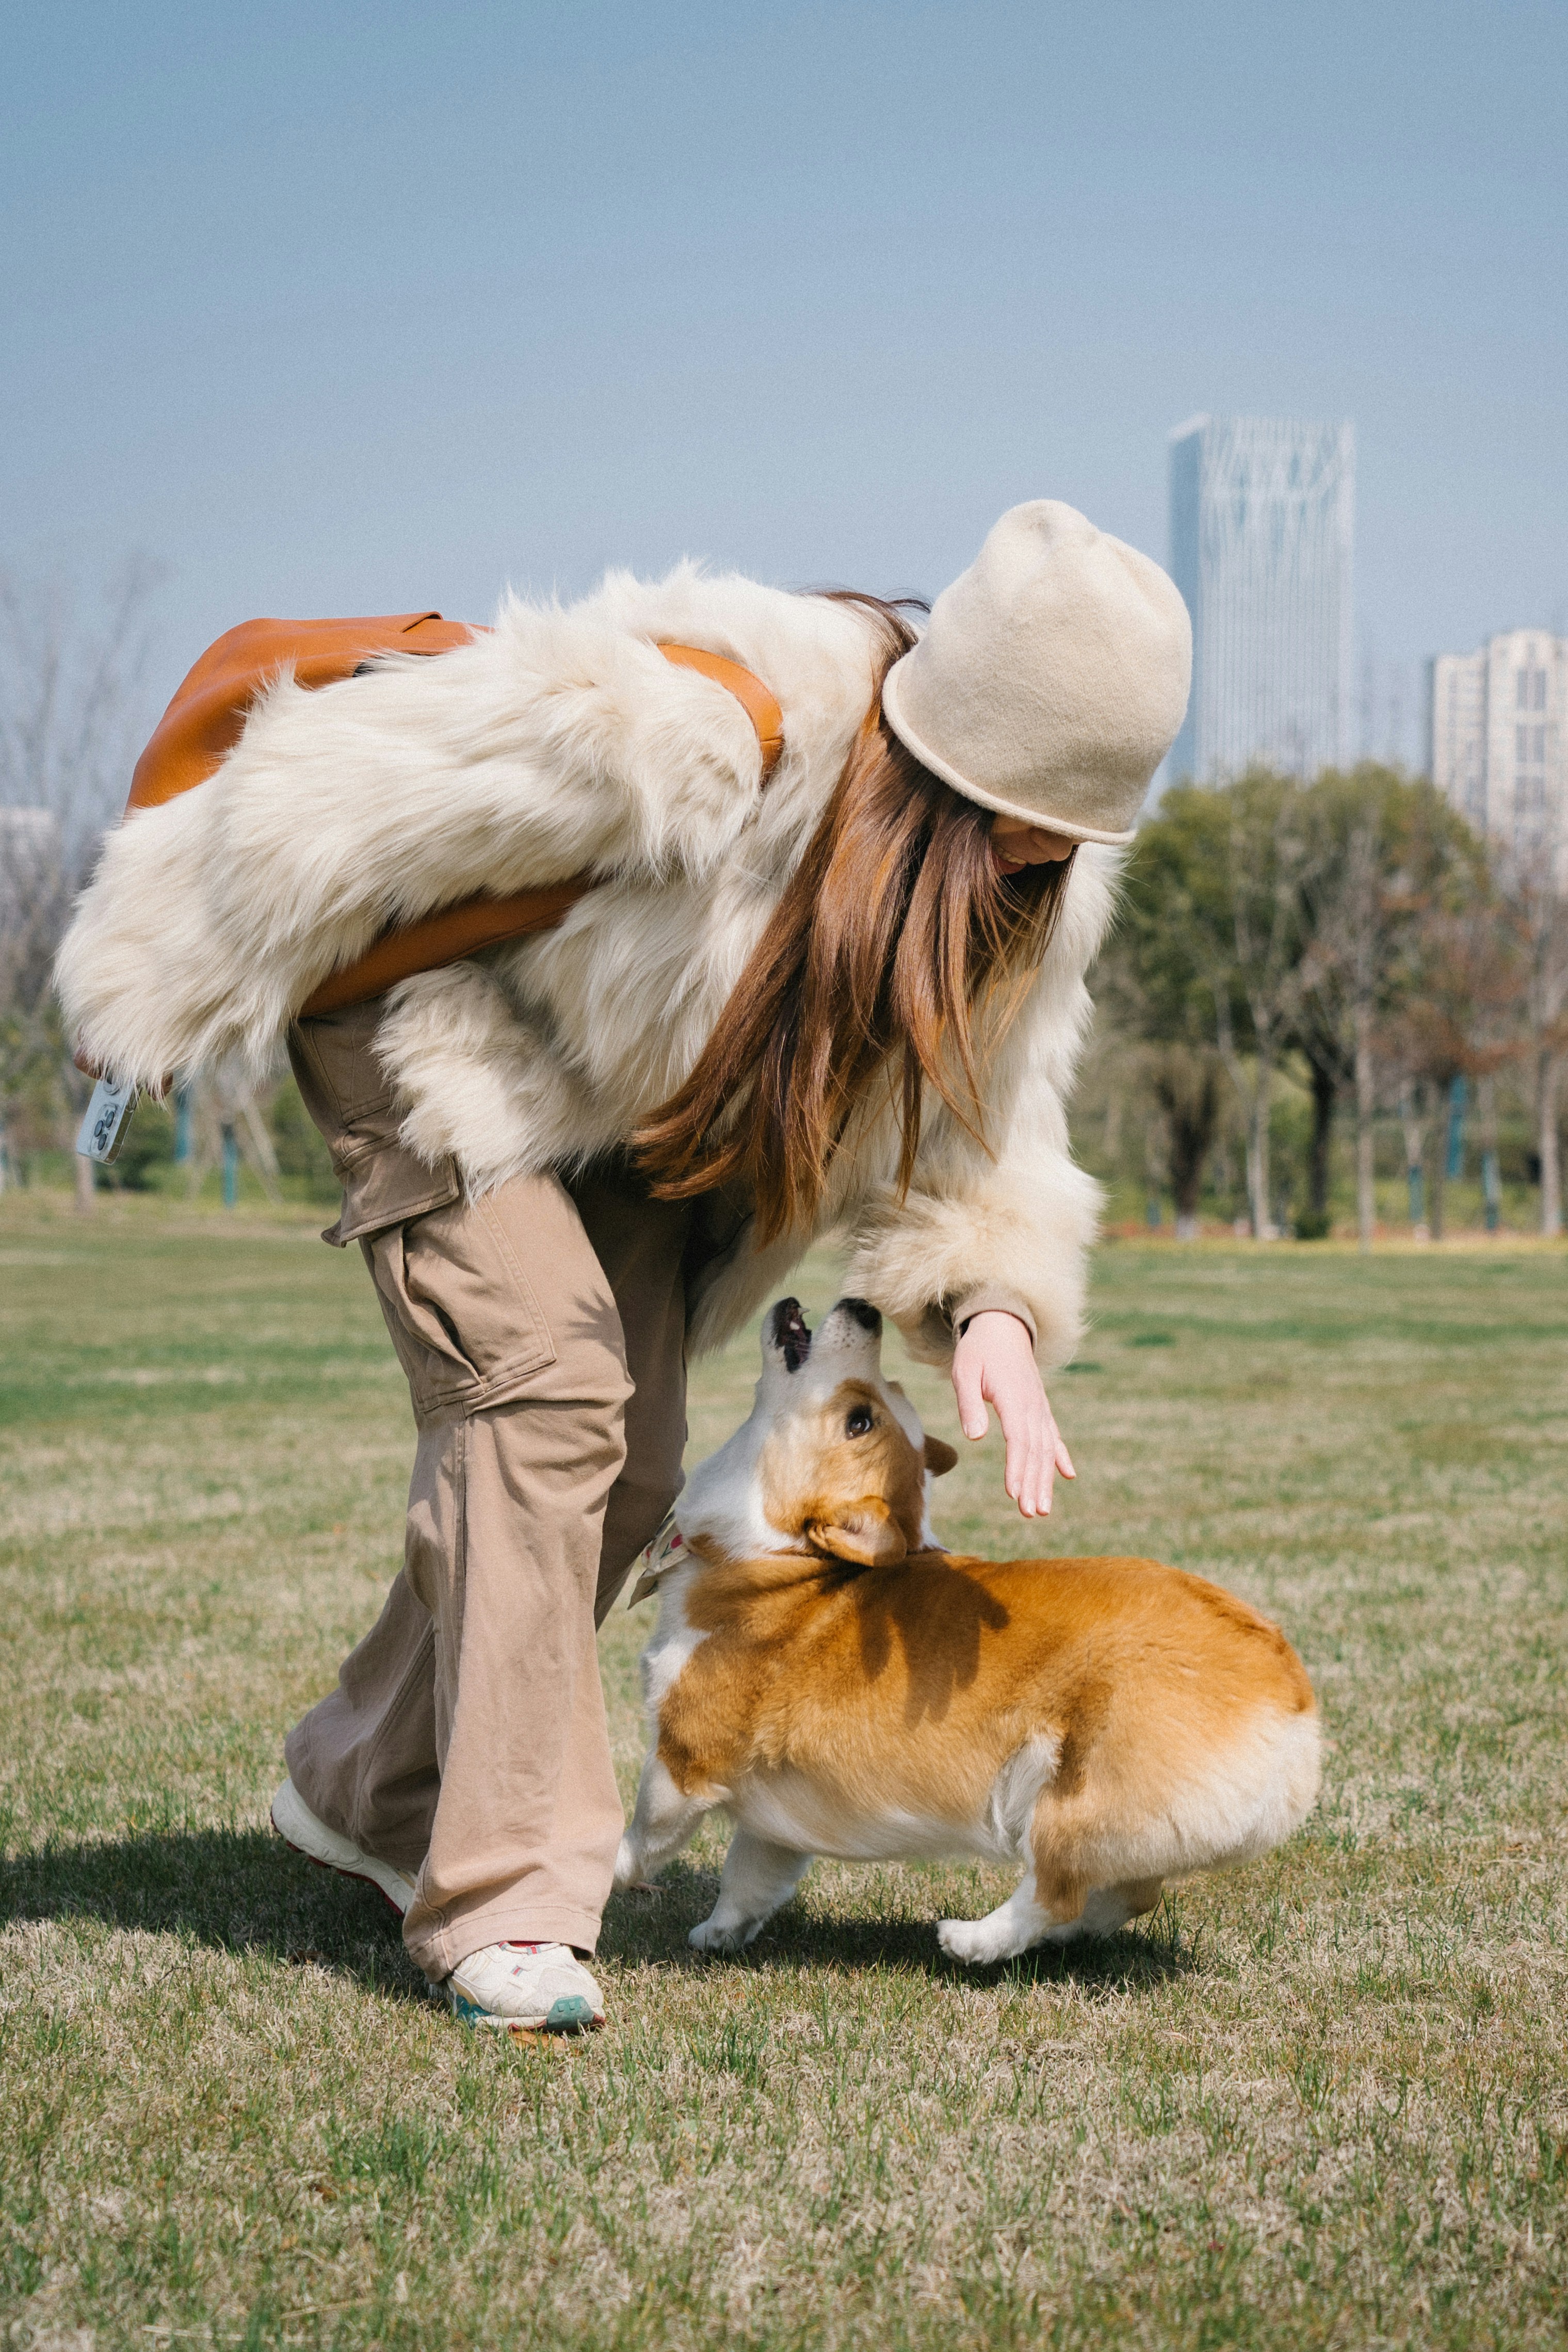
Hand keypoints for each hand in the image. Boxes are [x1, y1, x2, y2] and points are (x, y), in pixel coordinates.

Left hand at [951, 1310, 1074, 1518]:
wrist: (1002, 1325)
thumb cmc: (978, 1350)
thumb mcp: (964, 1372)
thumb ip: (969, 1404)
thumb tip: (975, 1437)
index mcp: (1014, 1398)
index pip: (1019, 1440)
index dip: (1018, 1469)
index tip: (1015, 1495)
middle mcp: (1033, 1406)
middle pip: (1036, 1451)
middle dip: (1034, 1483)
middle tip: (1031, 1513)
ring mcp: (1040, 1407)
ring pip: (1046, 1448)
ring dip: (1045, 1478)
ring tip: (1042, 1509)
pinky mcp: (1040, 1407)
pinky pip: (1053, 1435)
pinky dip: (1060, 1456)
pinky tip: (1067, 1476)